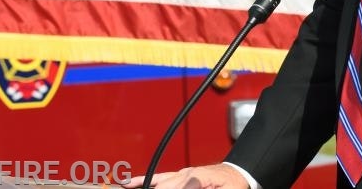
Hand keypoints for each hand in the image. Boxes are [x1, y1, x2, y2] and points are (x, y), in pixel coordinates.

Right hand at [121, 164, 248, 188]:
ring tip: (126, 187)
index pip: (175, 187)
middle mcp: (186, 174)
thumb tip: (186, 187)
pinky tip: (130, 183)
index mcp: (196, 178)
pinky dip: (143, 180)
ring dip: (143, 186)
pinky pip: (159, 178)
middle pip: (163, 186)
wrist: (236, 173)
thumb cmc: (232, 185)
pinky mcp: (178, 176)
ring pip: (158, 182)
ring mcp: (181, 174)